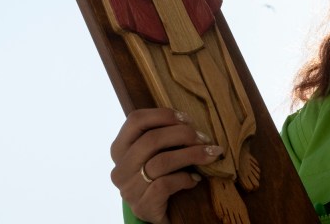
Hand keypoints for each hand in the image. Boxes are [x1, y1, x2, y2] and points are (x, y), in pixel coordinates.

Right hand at [109, 108, 222, 223]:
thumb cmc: (158, 178)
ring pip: (161, 162)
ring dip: (190, 155)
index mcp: (119, 148)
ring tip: (209, 155)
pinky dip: (184, 179)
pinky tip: (195, 179)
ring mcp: (129, 189)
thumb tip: (188, 122)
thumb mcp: (154, 155)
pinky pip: (165, 185)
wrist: (158, 216)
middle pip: (151, 139)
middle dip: (183, 134)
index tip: (186, 119)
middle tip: (204, 138)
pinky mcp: (142, 206)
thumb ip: (162, 138)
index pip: (136, 120)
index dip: (163, 115)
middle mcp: (120, 168)